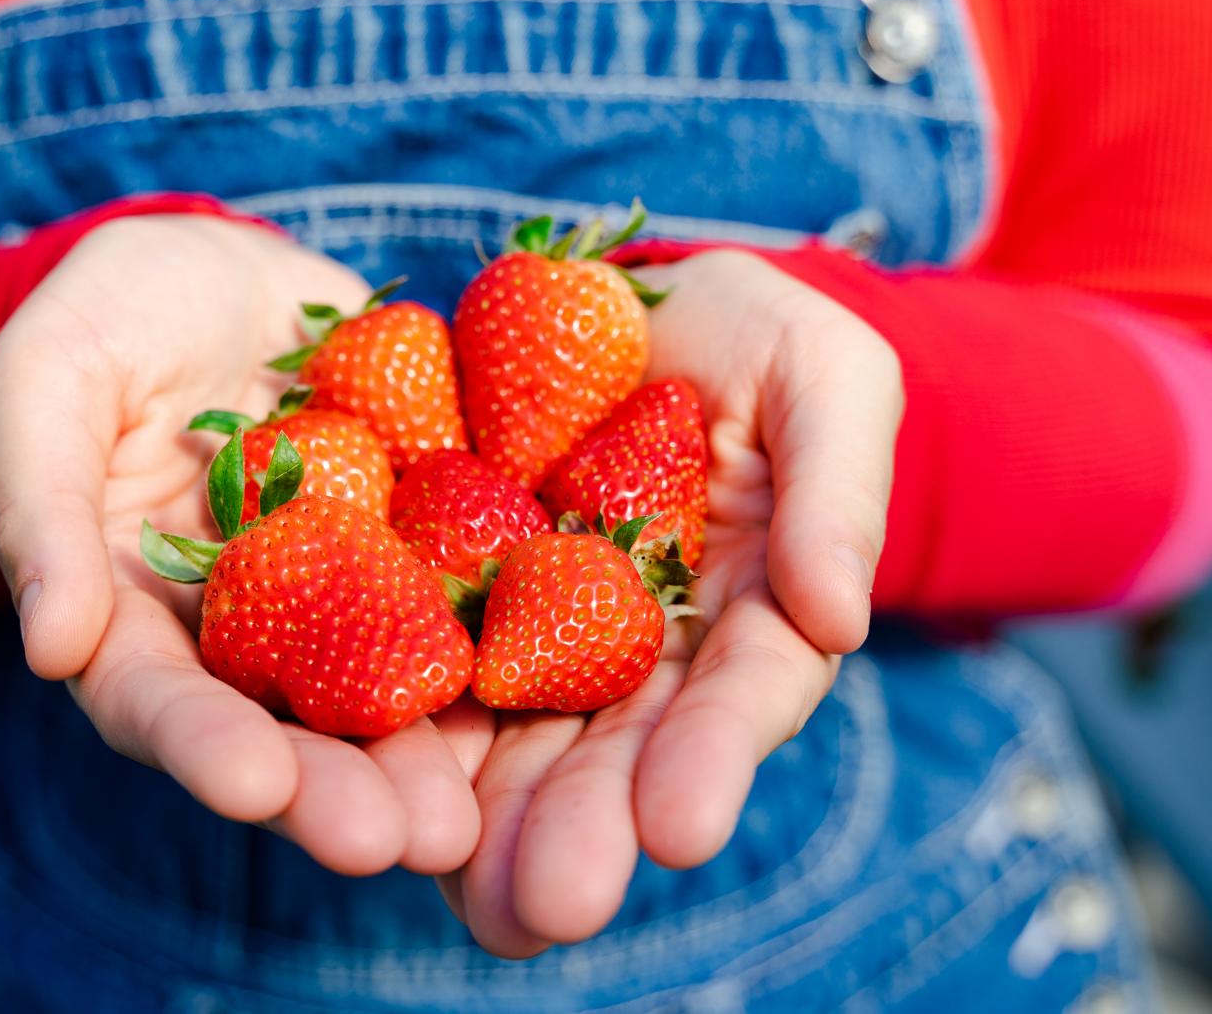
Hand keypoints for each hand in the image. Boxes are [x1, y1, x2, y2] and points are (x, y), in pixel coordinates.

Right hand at [0, 215, 484, 876]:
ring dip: (430, 759)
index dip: (203, 746)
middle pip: (288, 726)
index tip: (252, 785)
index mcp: (141, 617)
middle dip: (340, 789)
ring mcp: (345, 594)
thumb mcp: (47, 381)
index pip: (160, 701)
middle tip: (402, 841)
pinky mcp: (421, 547)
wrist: (229, 270)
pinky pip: (465, 595)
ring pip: (386, 689)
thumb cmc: (112, 316)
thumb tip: (51, 647)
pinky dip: (508, 642)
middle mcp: (252, 631)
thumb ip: (42, 507)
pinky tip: (561, 681)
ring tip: (474, 818)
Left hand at [437, 248, 903, 955]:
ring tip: (472, 899)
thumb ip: (838, 489)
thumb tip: (840, 619)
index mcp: (740, 616)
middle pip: (612, 751)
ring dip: (488, 825)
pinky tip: (371, 794)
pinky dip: (397, 731)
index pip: (733, 695)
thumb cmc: (749, 339)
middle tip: (551, 906)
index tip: (679, 827)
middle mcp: (634, 651)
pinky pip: (412, 660)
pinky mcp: (444, 590)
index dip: (709, 758)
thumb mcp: (823, 377)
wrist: (620, 305)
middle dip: (584, 828)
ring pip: (511, 739)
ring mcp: (534, 629)